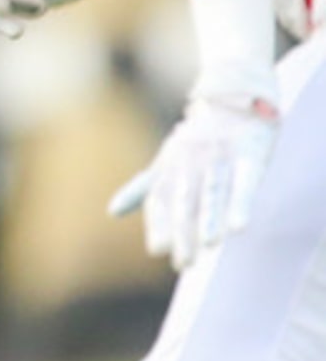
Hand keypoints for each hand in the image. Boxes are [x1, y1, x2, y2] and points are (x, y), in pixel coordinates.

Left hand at [110, 80, 277, 270]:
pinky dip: (241, 202)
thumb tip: (111, 212)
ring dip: (210, 219)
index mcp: (170, 166)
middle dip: (183, 232)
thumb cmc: (197, 139)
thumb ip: (143, 189)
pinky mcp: (250, 152)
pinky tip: (239, 227)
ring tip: (209, 246)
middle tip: (182, 263)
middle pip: (185, 201)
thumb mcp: (166, 161)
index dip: (159, 224)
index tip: (157, 250)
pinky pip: (245, 180)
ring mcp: (220, 156)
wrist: (232, 97)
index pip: (161, 199)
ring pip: (213, 191)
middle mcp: (191, 162)